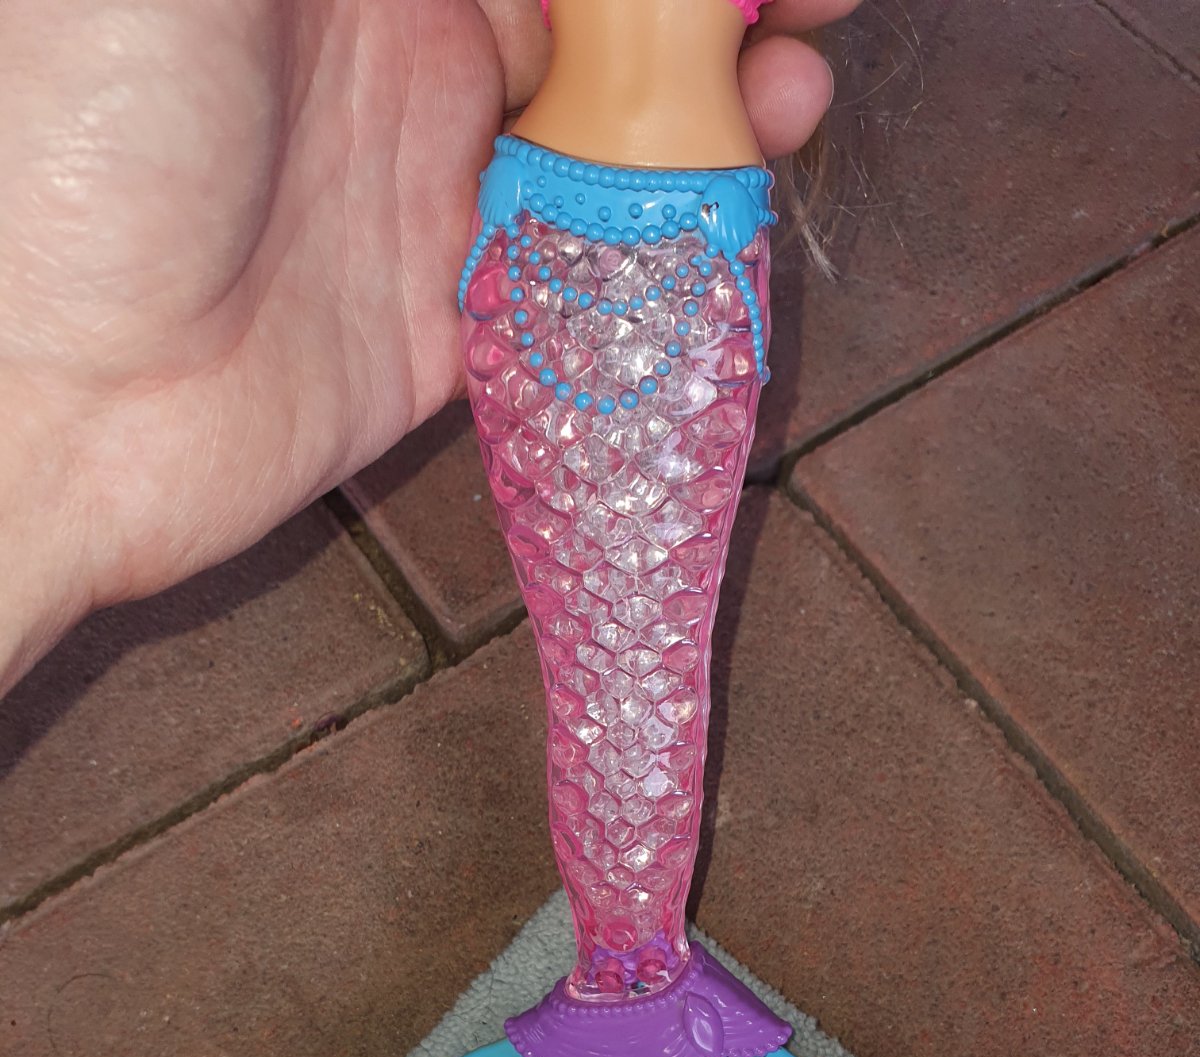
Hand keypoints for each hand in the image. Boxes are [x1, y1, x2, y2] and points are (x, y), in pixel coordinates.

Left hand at [0, 0, 852, 692]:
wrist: (47, 396)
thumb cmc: (72, 135)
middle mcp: (404, 42)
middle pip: (600, 10)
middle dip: (707, 4)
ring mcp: (434, 180)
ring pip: (616, 122)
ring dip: (717, 100)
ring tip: (798, 82)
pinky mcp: (456, 309)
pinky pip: (589, 263)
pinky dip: (673, 232)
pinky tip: (734, 194)